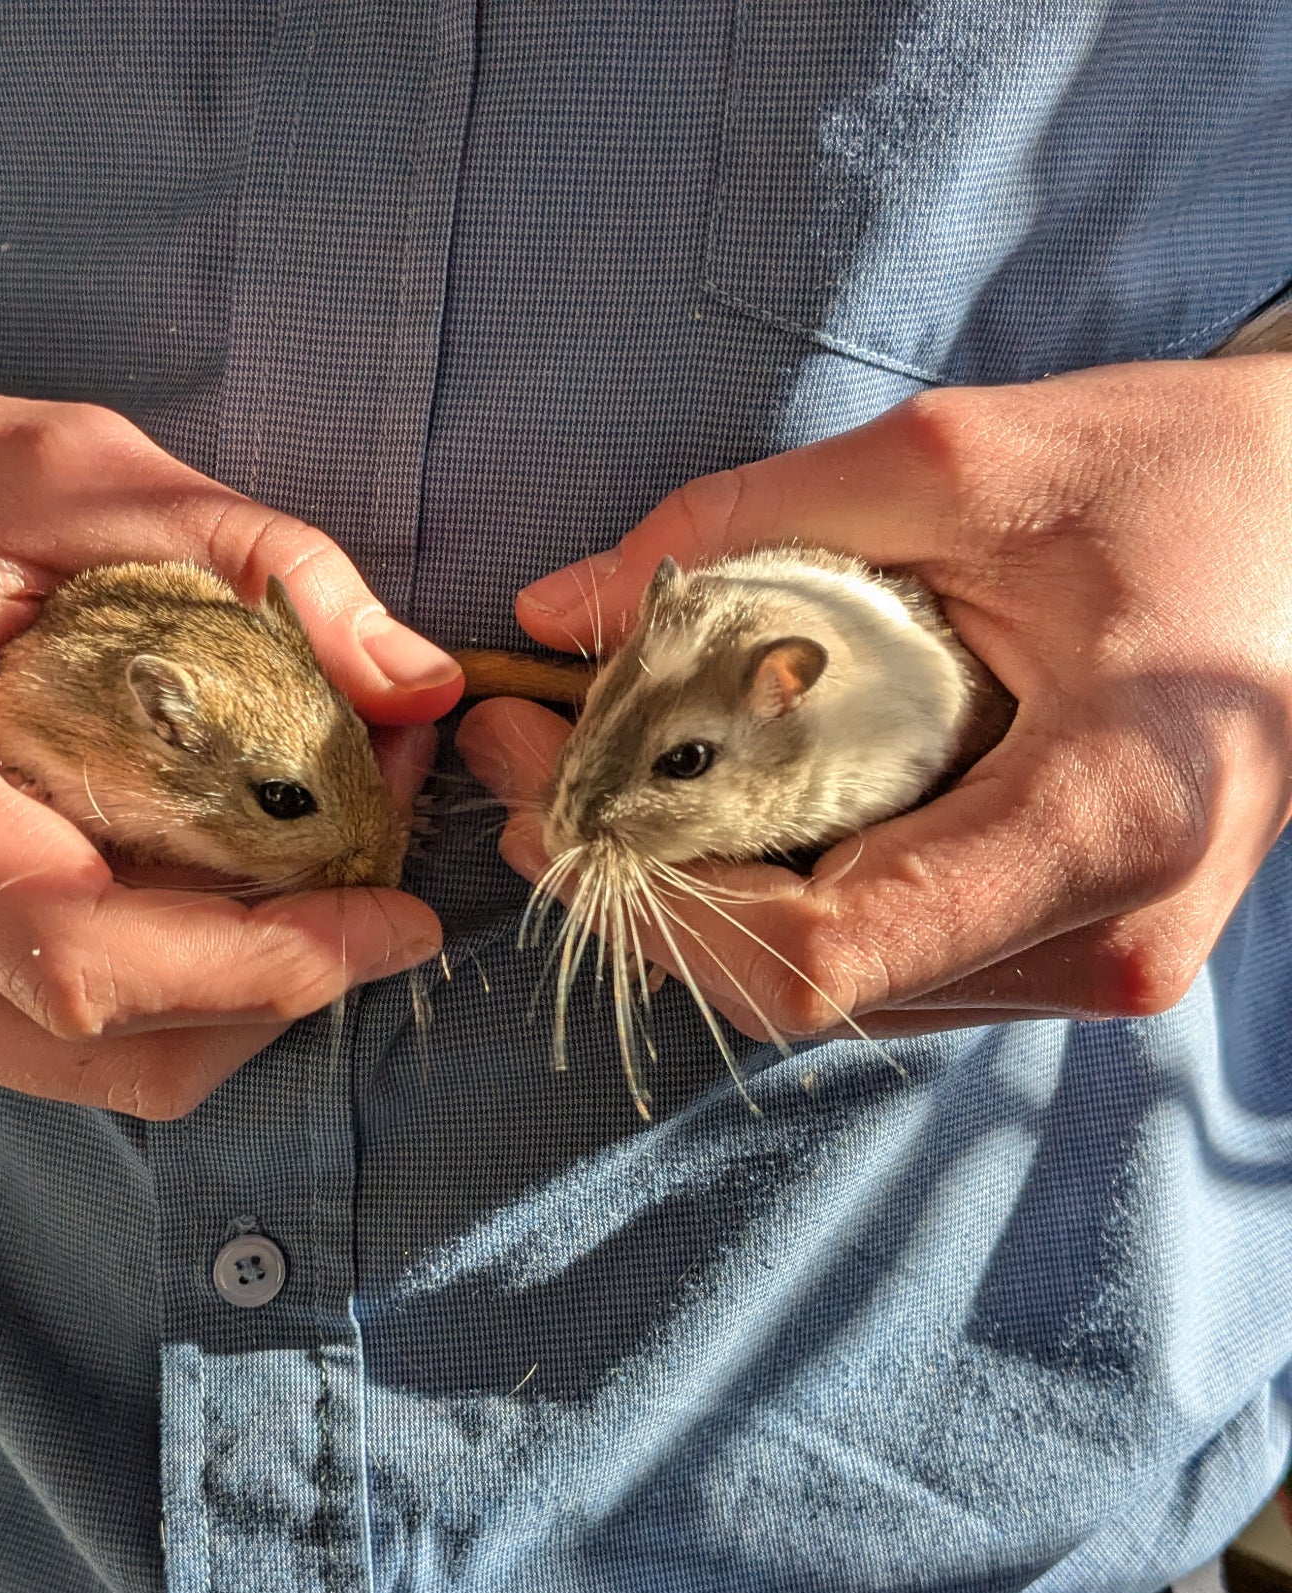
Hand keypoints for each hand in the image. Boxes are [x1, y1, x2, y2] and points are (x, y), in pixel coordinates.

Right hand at [0, 380, 461, 1115]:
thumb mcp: (44, 467)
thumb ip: (245, 558)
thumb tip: (417, 682)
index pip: (82, 944)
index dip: (266, 960)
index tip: (394, 918)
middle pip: (119, 1022)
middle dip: (292, 958)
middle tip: (390, 841)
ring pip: (104, 1060)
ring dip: (247, 983)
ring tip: (325, 856)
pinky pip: (60, 1040)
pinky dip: (177, 984)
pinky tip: (224, 884)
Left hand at [459, 358, 1291, 1039]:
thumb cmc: (1197, 483)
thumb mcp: (967, 464)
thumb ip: (750, 530)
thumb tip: (560, 606)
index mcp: (1102, 826)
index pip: (823, 956)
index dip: (654, 893)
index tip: (554, 784)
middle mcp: (1099, 940)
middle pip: (800, 984)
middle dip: (642, 885)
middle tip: (537, 760)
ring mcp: (1087, 961)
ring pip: (830, 987)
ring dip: (697, 892)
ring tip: (599, 769)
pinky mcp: (1066, 947)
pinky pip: (880, 956)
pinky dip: (775, 889)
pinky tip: (712, 801)